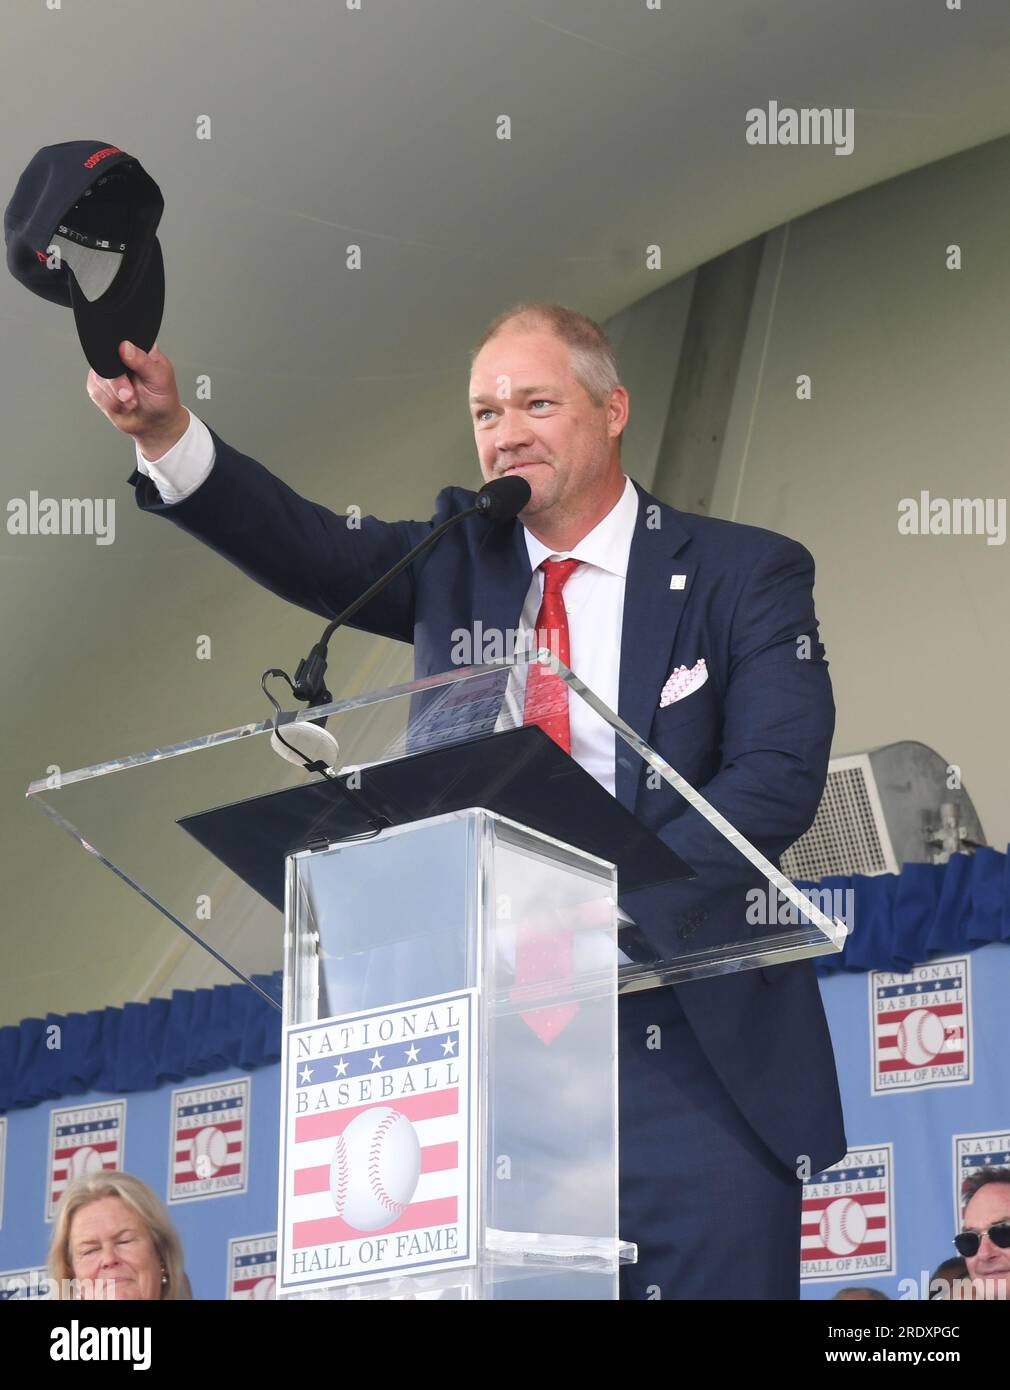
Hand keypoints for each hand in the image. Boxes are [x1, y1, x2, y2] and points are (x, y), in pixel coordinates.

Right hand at [86, 340, 188, 459]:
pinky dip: (110, 404)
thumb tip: (125, 346)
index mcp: (137, 348)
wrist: (155, 424)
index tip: (126, 370)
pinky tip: (122, 406)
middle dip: (117, 383)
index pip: (119, 338)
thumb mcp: (160, 378)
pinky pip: (96, 393)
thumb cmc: (162, 398)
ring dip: (116, 397)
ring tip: (132, 401)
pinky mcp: (98, 387)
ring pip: (99, 379)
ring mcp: (107, 372)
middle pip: (104, 360)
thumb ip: (143, 361)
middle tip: (131, 395)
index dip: (118, 352)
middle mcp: (119, 358)